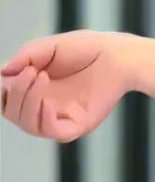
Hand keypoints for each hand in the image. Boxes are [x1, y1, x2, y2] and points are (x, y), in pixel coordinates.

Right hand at [1, 30, 136, 141]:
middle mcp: (47, 106)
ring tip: (39, 76)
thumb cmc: (84, 49)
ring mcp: (63, 117)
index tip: (14, 72)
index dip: (3, 92)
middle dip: (16, 93)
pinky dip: (43, 119)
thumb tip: (3, 74)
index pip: (8, 103)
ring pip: (30, 125)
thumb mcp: (46, 48)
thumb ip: (23, 59)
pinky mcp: (80, 124)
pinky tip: (47, 102)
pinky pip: (55, 132)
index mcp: (36, 90)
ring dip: (27, 101)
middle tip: (31, 71)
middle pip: (15, 115)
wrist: (115, 55)